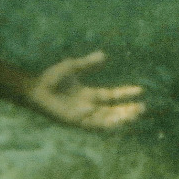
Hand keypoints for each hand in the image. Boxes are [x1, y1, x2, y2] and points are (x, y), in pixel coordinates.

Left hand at [29, 51, 145, 129]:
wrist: (36, 88)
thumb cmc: (51, 78)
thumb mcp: (73, 67)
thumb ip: (88, 63)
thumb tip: (104, 55)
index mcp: (89, 95)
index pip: (112, 96)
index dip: (126, 94)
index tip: (140, 90)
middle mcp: (89, 106)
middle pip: (113, 111)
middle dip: (128, 110)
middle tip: (143, 108)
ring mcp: (82, 115)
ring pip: (106, 120)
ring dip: (119, 118)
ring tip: (133, 115)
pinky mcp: (75, 121)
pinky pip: (91, 124)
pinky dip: (100, 121)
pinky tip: (111, 115)